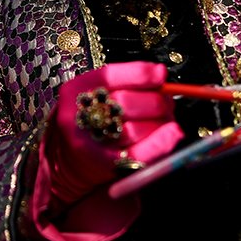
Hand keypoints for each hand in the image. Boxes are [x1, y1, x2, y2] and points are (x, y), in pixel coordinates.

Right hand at [45, 61, 184, 204]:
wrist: (67, 159)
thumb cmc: (90, 120)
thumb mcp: (96, 93)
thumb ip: (124, 82)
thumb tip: (160, 76)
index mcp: (76, 91)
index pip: (109, 76)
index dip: (140, 74)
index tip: (160, 74)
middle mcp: (79, 117)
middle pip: (124, 103)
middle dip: (155, 102)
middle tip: (167, 103)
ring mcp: (91, 143)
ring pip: (134, 130)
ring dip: (159, 123)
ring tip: (166, 120)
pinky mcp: (106, 166)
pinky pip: (137, 155)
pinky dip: (160, 144)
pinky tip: (173, 134)